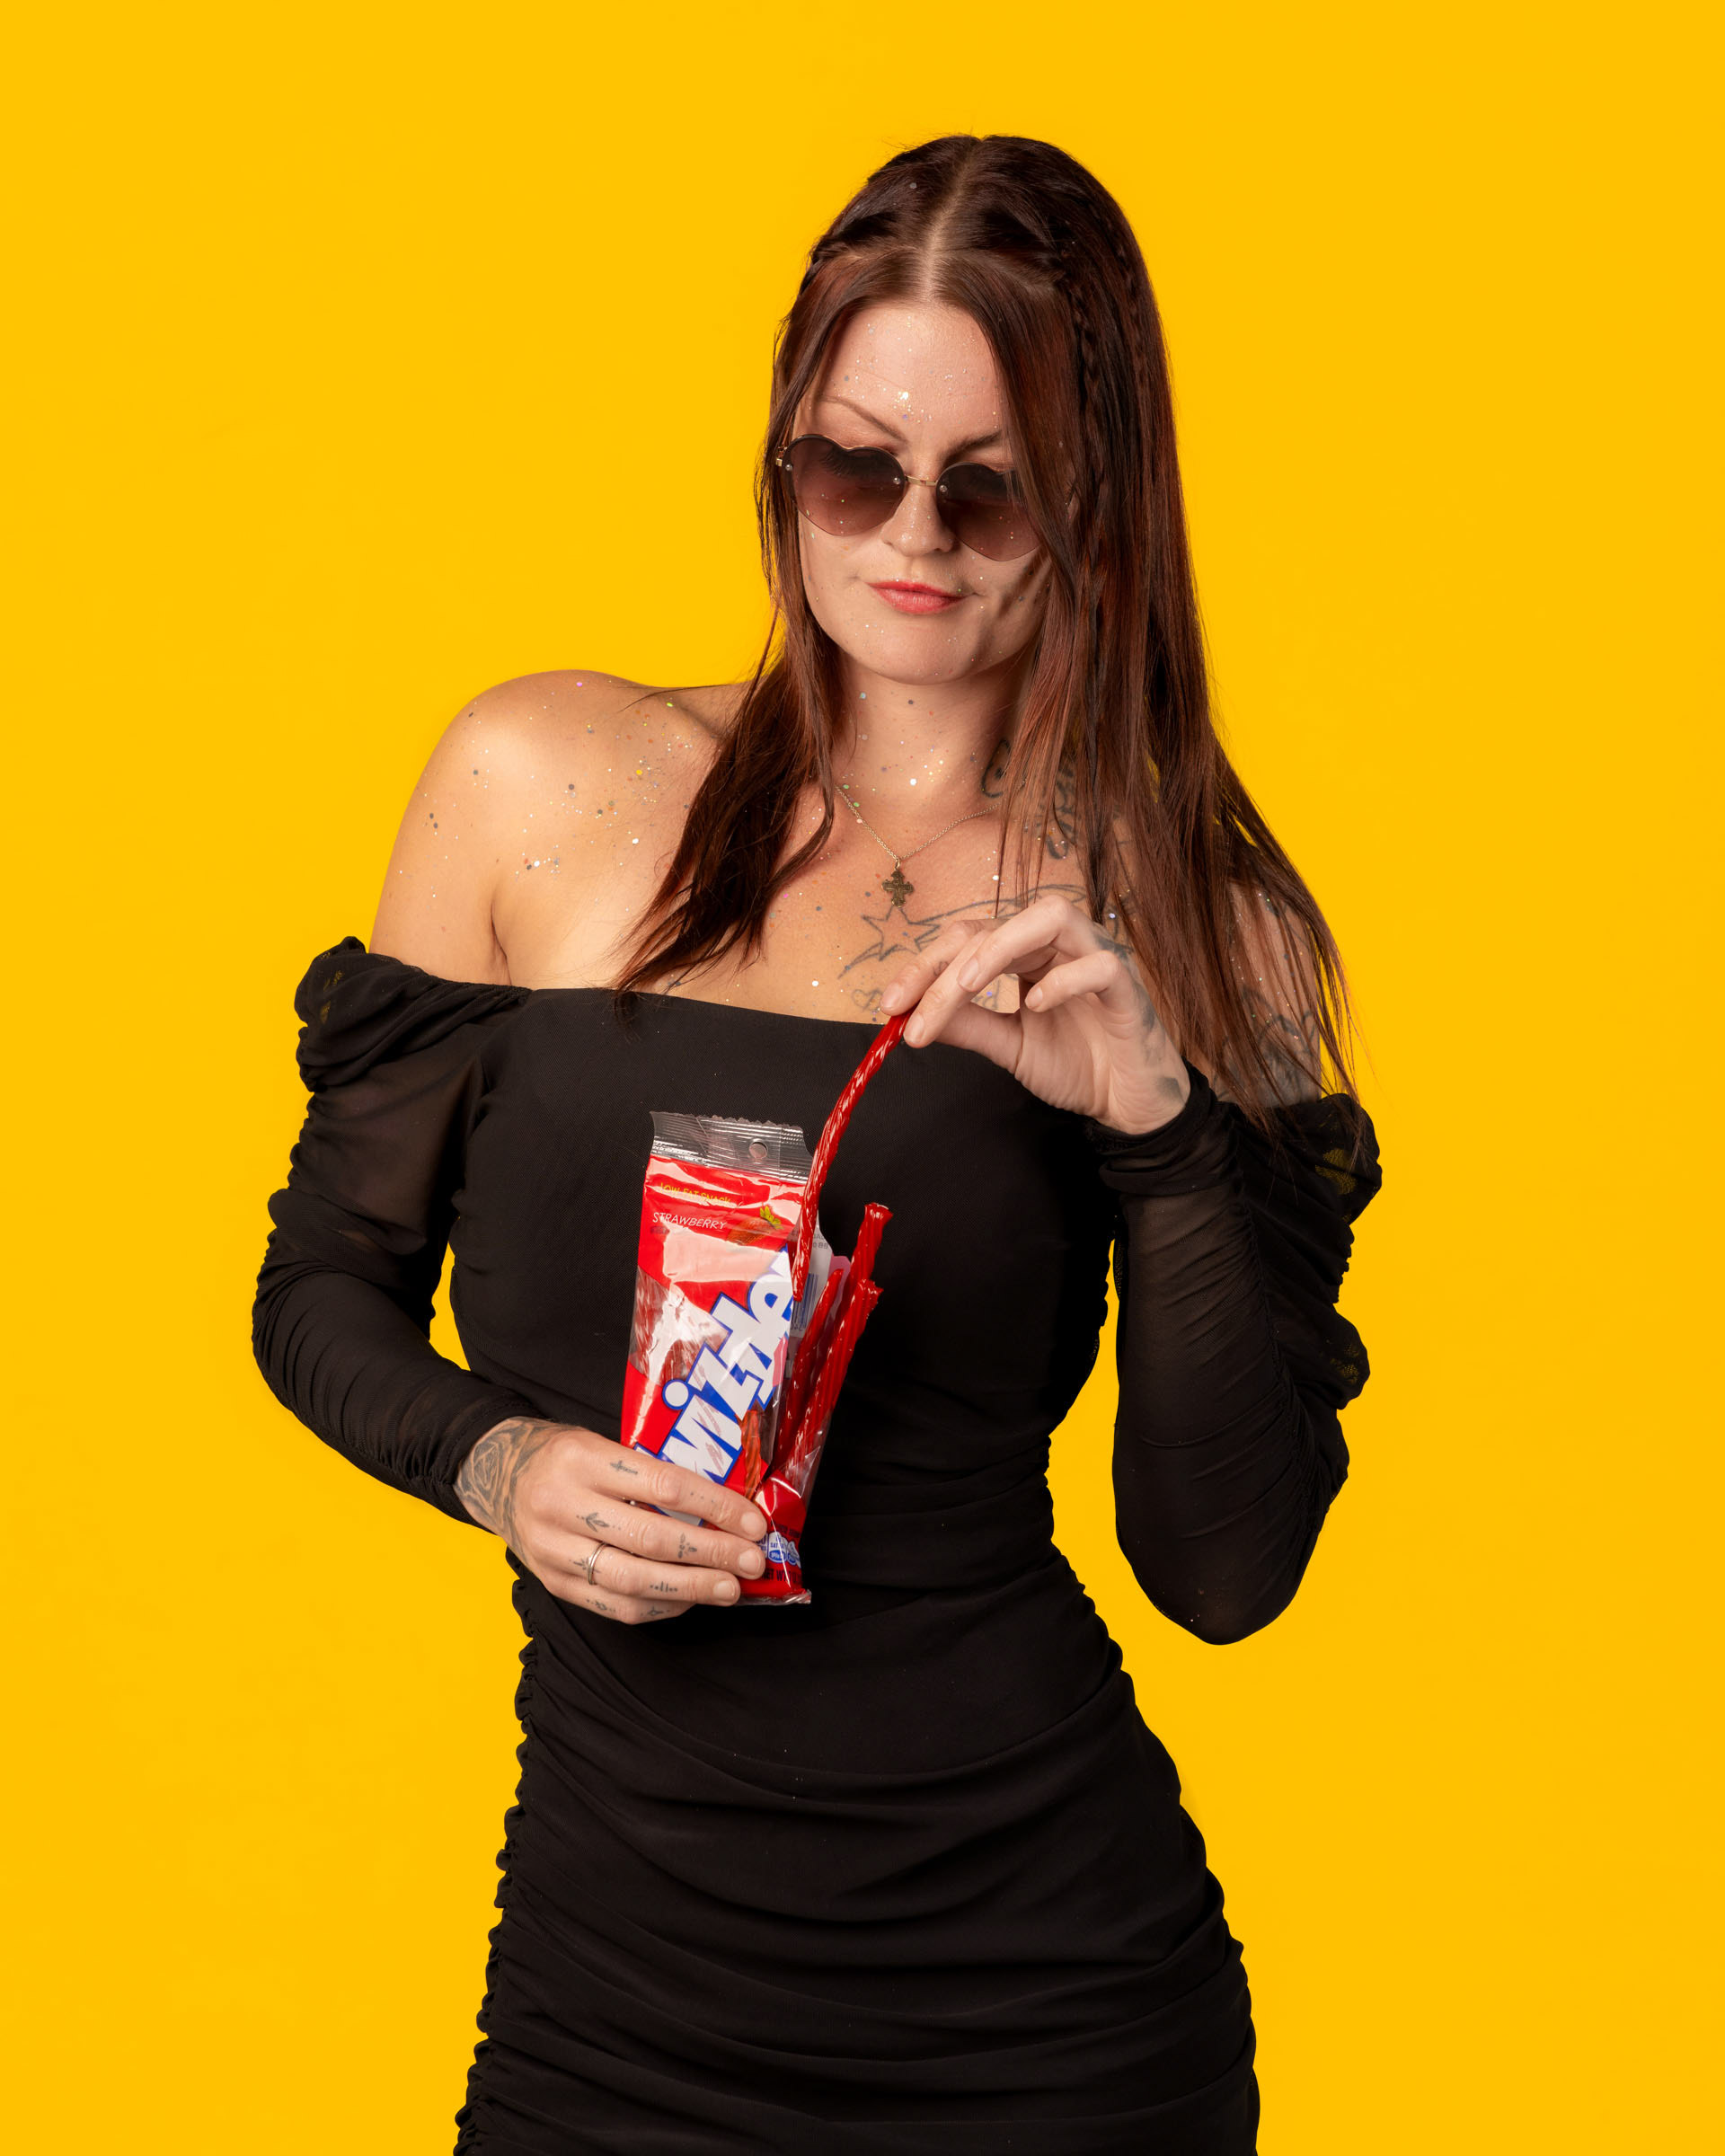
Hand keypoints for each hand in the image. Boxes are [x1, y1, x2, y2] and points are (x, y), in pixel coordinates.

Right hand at [455, 1417, 768, 1623]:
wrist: (496, 1474)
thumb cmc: (564, 1455)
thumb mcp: (603, 1443)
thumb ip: (652, 1471)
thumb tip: (724, 1505)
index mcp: (583, 1459)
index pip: (663, 1485)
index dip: (715, 1506)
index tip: (754, 1522)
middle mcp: (563, 1506)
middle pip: (651, 1539)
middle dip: (711, 1553)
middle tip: (753, 1561)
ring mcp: (554, 1550)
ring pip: (632, 1580)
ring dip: (691, 1588)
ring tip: (731, 1588)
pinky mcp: (553, 1583)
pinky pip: (614, 1606)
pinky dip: (659, 1608)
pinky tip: (690, 1599)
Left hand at [877, 893, 1190, 1133]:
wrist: (1130, 1104)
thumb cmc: (1078, 1065)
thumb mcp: (1009, 1046)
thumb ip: (968, 1025)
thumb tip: (909, 1015)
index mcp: (1028, 953)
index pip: (967, 940)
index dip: (923, 967)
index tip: (889, 1006)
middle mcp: (1059, 944)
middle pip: (994, 926)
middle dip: (944, 965)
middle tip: (910, 1009)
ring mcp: (1096, 957)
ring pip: (1050, 916)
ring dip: (1000, 945)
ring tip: (964, 985)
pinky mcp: (1129, 985)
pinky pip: (1099, 963)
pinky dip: (1065, 979)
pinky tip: (1037, 1007)